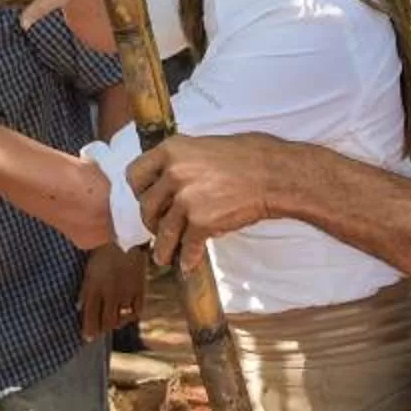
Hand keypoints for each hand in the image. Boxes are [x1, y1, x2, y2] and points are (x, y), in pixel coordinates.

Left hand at [76, 242, 145, 339]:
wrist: (126, 237)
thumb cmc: (103, 251)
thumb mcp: (89, 270)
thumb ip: (84, 290)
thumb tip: (78, 308)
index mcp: (95, 288)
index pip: (91, 316)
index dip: (88, 330)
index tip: (86, 337)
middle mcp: (111, 294)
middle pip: (107, 322)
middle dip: (102, 329)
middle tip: (99, 330)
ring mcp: (127, 293)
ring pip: (121, 319)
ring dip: (115, 323)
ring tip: (112, 321)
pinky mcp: (140, 289)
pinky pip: (136, 311)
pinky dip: (131, 316)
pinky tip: (127, 314)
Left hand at [127, 134, 290, 270]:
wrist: (275, 175)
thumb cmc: (249, 156)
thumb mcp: (205, 146)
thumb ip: (182, 162)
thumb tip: (167, 180)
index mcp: (171, 150)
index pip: (135, 174)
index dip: (139, 192)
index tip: (146, 200)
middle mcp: (173, 173)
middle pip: (146, 206)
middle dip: (151, 222)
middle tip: (158, 229)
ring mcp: (186, 199)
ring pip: (163, 232)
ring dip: (163, 248)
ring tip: (165, 257)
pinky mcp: (201, 222)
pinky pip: (187, 246)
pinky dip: (187, 258)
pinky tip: (188, 263)